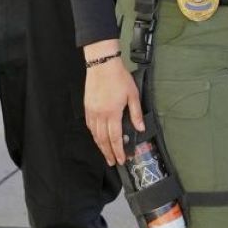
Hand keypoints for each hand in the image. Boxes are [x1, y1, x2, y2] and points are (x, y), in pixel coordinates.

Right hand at [83, 47, 141, 167]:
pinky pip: (90, 126)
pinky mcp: (87, 107)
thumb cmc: (119, 78)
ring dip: (100, 146)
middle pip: (103, 139)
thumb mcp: (133, 95)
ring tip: (106, 155)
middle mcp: (100, 115)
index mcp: (112, 113)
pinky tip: (98, 139)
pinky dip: (94, 135)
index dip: (118, 150)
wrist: (102, 65)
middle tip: (112, 163)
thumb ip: (136, 113)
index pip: (115, 137)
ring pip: (95, 134)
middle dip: (108, 153)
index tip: (121, 159)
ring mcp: (92, 112)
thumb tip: (140, 128)